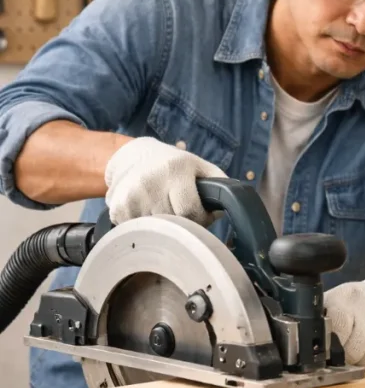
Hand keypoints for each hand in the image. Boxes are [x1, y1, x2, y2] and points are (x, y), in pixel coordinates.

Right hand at [104, 136, 227, 225]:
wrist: (135, 156)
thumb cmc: (176, 166)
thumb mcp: (202, 167)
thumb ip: (220, 186)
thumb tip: (225, 210)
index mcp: (175, 169)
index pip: (190, 212)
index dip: (199, 219)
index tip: (200, 216)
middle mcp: (150, 181)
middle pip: (173, 223)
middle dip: (183, 223)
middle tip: (183, 213)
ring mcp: (130, 195)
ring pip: (156, 230)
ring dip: (164, 227)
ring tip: (165, 210)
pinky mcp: (117, 208)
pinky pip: (138, 230)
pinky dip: (146, 227)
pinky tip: (148, 212)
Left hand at [324, 274, 364, 368]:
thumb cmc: (355, 305)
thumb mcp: (334, 301)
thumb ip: (319, 320)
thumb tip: (303, 344)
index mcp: (347, 297)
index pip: (338, 328)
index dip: (333, 344)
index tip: (331, 346)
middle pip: (354, 351)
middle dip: (348, 356)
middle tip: (347, 350)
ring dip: (364, 360)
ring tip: (363, 347)